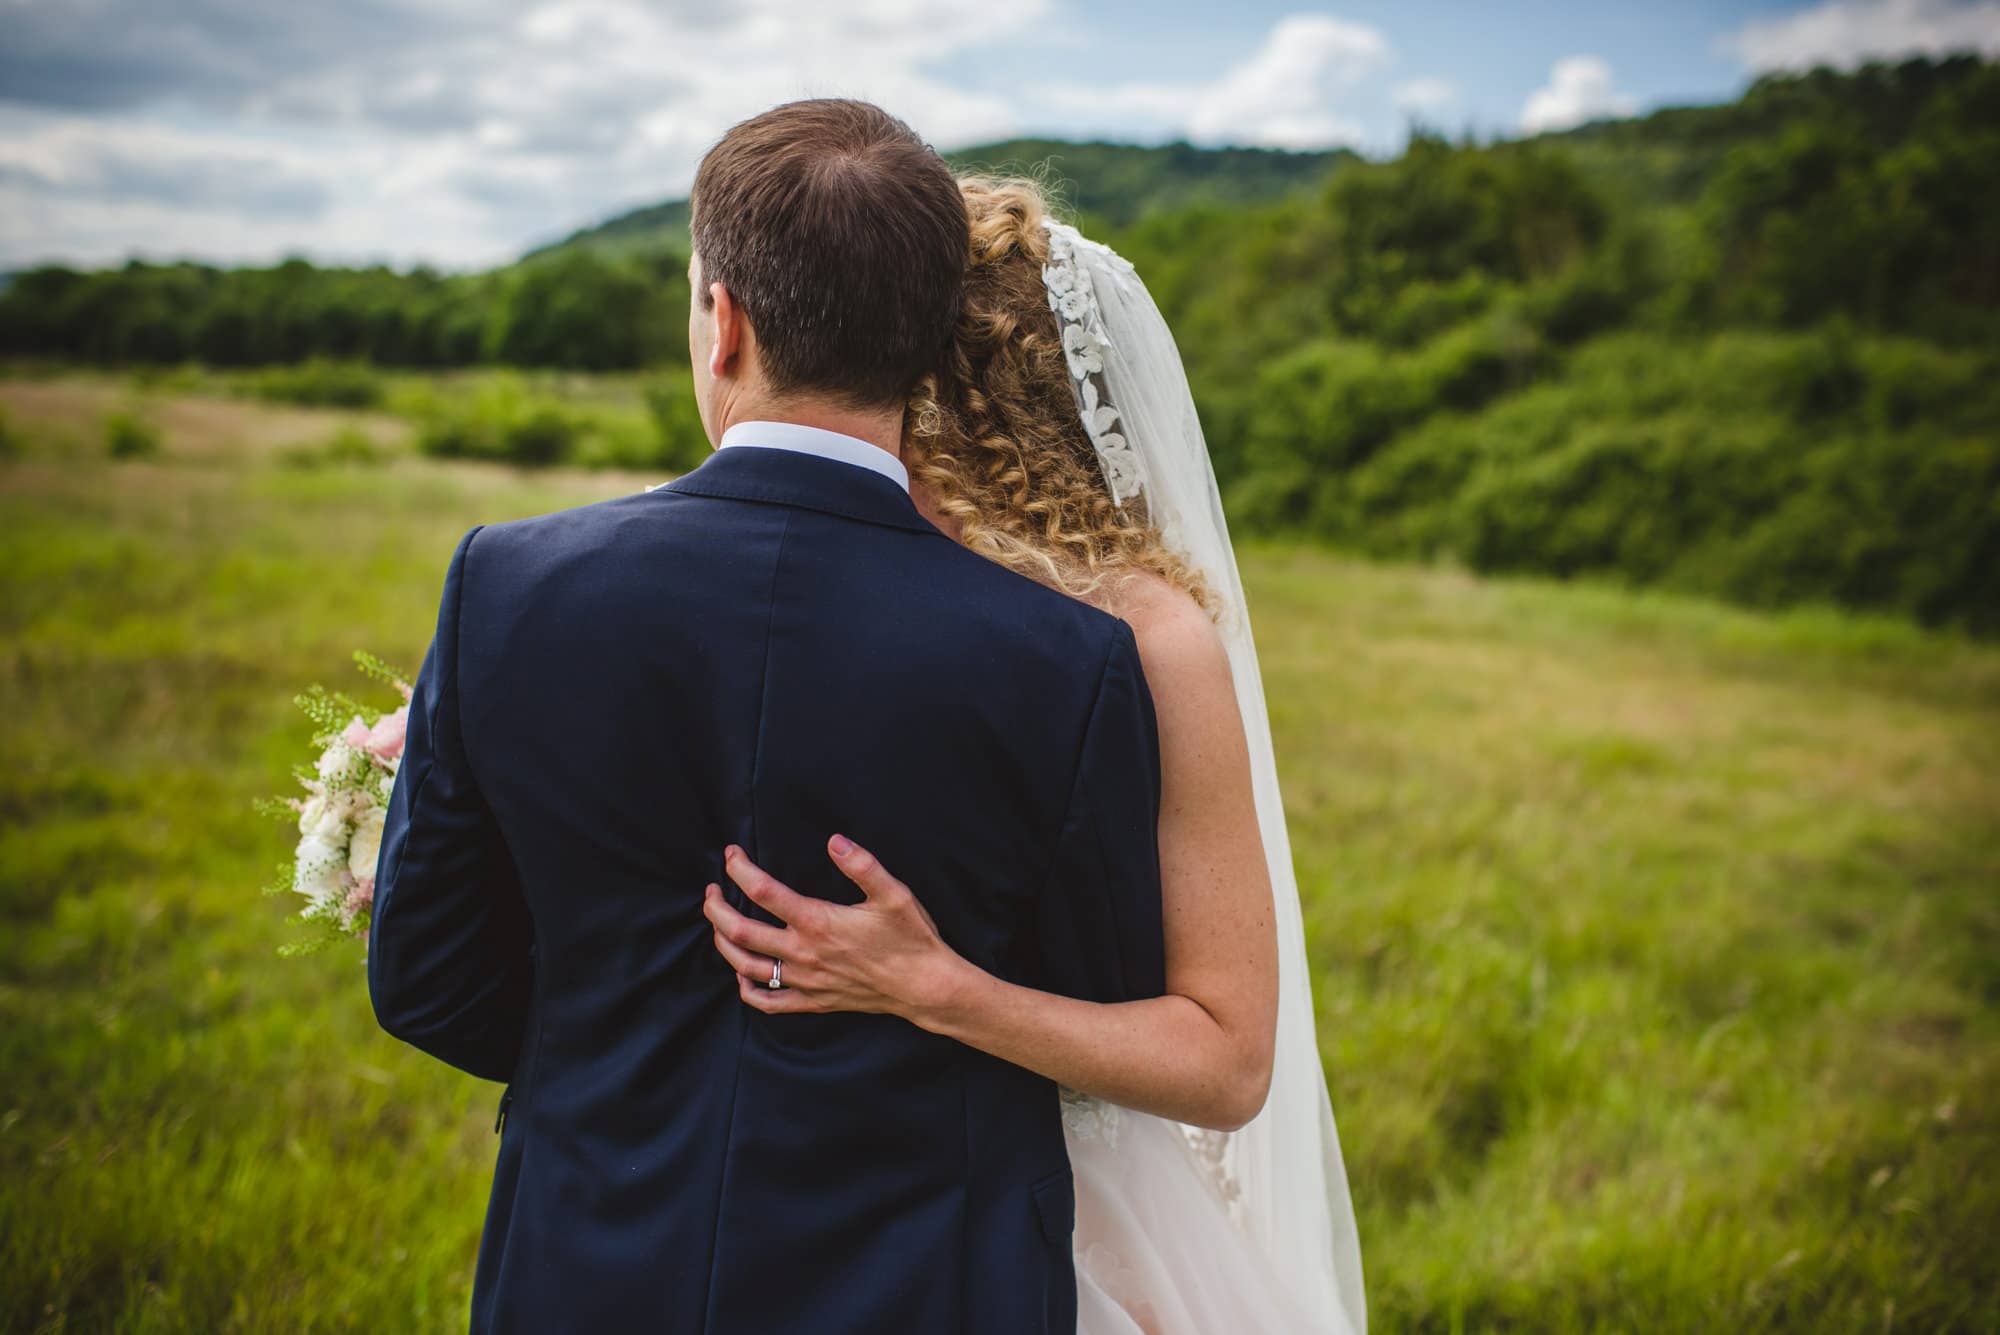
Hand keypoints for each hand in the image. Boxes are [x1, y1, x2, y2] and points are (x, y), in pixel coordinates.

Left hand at [702, 835, 963, 1020]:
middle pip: (740, 932)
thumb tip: (834, 840)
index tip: (732, 855)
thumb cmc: (911, 938)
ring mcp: (806, 981)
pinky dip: (747, 989)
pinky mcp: (814, 1002)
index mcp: (818, 922)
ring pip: (746, 967)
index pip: (763, 892)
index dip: (740, 870)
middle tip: (711, 891)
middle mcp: (804, 953)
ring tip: (718, 925)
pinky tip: (743, 975)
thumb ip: (862, 864)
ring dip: (723, 944)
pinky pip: (768, 1002)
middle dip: (715, 909)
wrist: (924, 986)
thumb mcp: (893, 894)